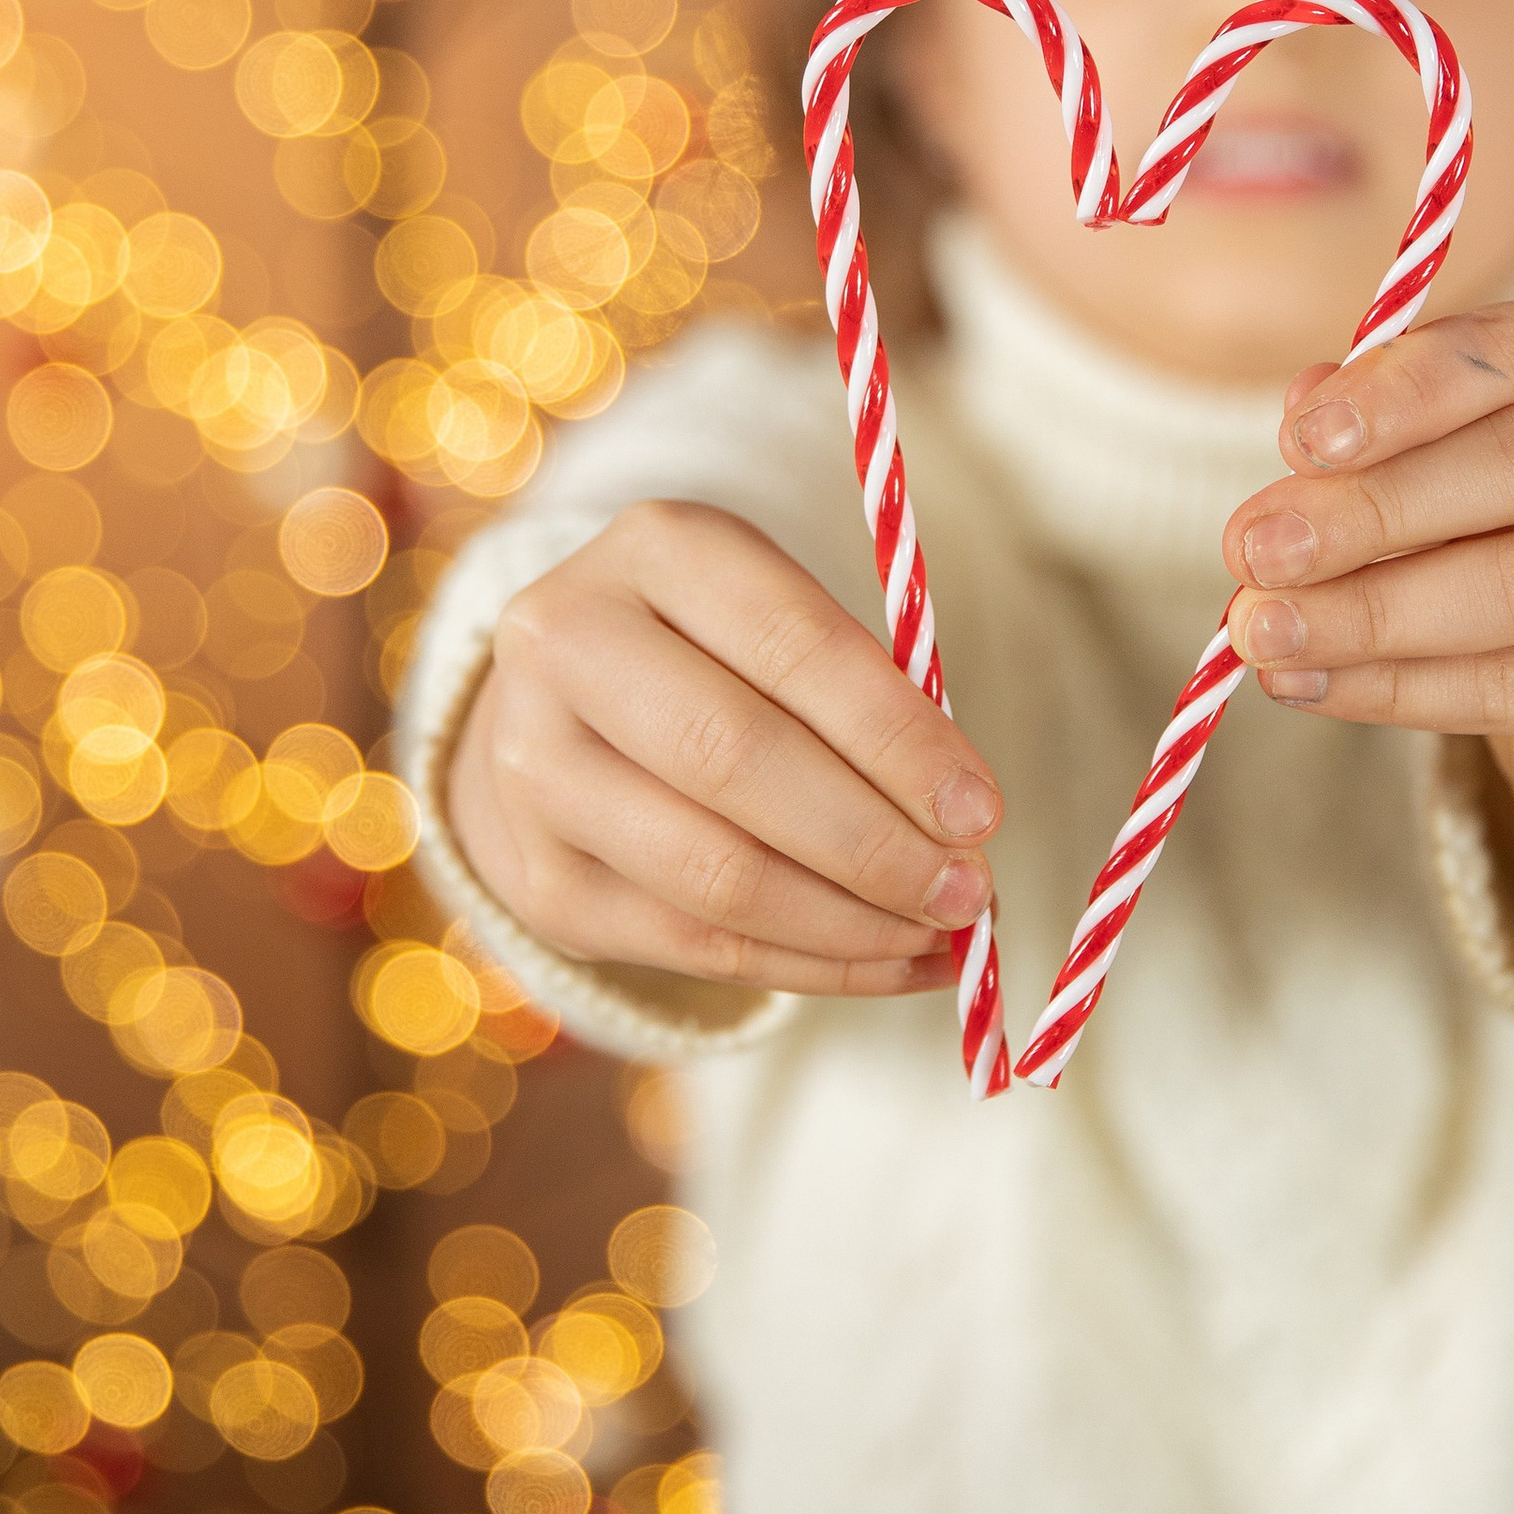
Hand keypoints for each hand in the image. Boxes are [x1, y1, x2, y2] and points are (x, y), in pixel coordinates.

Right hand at [449, 501, 1003, 994]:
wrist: (557, 703)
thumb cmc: (713, 651)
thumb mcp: (779, 616)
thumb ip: (864, 693)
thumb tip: (961, 821)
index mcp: (655, 549)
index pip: (791, 645)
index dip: (895, 736)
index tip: (981, 809)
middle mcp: (568, 646)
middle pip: (735, 760)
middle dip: (874, 842)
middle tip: (969, 891)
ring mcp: (532, 769)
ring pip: (712, 873)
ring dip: (850, 922)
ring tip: (941, 935)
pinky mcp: (538, 879)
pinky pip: (692, 945)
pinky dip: (810, 964)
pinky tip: (889, 962)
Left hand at [1220, 299, 1513, 893]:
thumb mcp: (1452, 446)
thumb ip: (1381, 418)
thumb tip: (1301, 409)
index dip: (1402, 393)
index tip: (1299, 441)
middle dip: (1369, 511)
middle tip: (1253, 548)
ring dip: (1367, 614)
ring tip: (1259, 630)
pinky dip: (1395, 689)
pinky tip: (1311, 683)